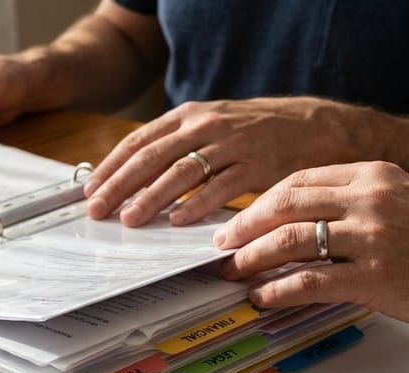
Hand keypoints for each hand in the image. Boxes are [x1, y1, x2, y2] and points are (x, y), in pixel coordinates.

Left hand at [84, 97, 357, 226]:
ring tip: (131, 220)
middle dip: (120, 186)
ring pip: (181, 172)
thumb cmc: (259, 133)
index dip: (112, 167)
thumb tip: (136, 177)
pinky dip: (197, 204)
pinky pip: (220, 186)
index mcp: (190, 115)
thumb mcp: (213, 126)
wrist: (317, 127)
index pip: (140, 141)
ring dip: (151, 198)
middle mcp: (207, 125)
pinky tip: (178, 220)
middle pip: (153, 156)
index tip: (91, 190)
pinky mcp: (257, 165)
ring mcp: (232, 144)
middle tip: (99, 211)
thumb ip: (178, 146)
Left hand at [213, 161, 408, 334]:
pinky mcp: (377, 278)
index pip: (299, 180)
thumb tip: (301, 220)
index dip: (261, 202)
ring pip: (291, 240)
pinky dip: (278, 290)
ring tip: (234, 273)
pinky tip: (262, 298)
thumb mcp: (404, 201)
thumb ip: (357, 202)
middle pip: (286, 204)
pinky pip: (310, 281)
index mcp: (375, 174)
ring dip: (253, 259)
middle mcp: (371, 199)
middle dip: (245, 226)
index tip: (239, 219)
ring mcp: (374, 238)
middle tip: (222, 245)